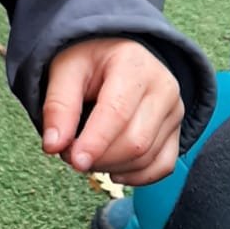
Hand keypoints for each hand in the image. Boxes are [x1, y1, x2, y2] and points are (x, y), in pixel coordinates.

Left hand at [41, 38, 184, 185]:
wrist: (114, 53)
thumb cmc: (89, 60)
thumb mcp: (65, 70)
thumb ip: (58, 106)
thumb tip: (53, 145)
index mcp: (133, 64)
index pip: (117, 112)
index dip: (95, 142)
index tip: (73, 160)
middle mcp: (162, 87)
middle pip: (135, 141)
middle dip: (99, 157)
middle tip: (69, 154)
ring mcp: (174, 110)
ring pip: (147, 157)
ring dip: (111, 167)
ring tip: (86, 155)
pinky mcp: (176, 130)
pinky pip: (163, 166)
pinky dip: (135, 176)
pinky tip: (112, 169)